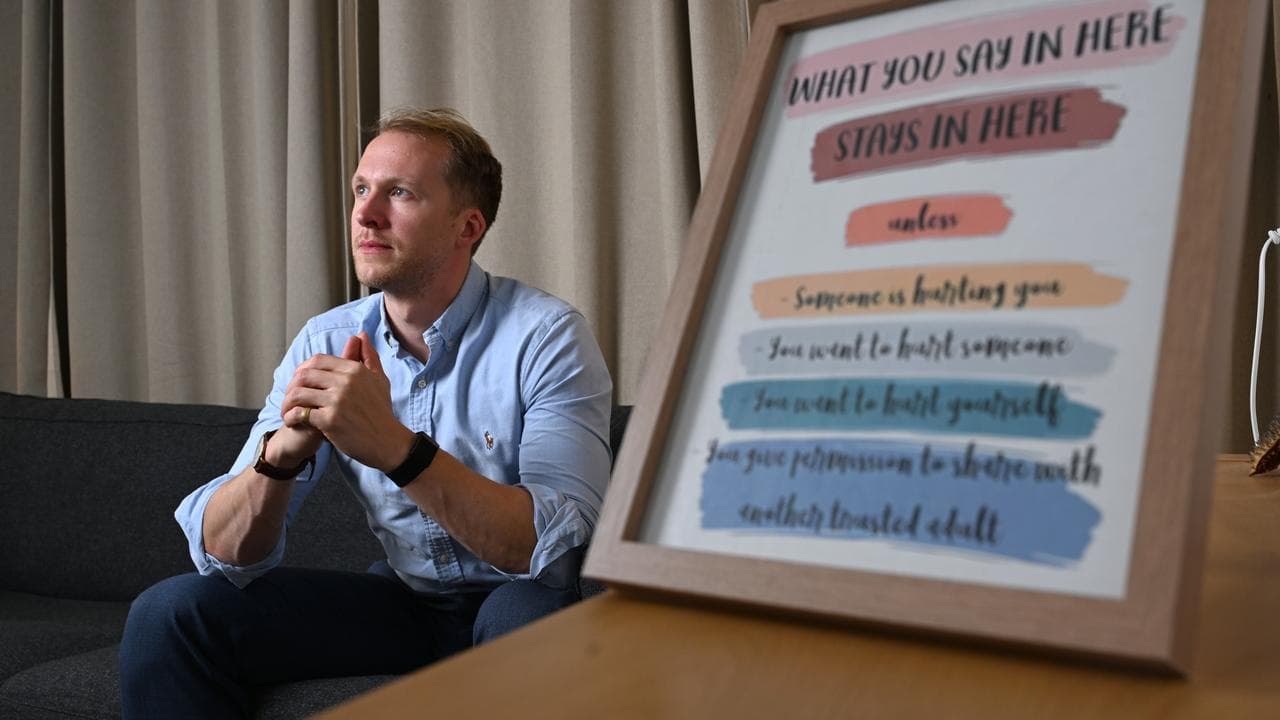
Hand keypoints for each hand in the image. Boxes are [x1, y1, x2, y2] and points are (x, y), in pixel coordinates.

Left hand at [281, 331, 413, 470]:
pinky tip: (293, 423)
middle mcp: (345, 382)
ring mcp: (337, 401)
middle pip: (304, 375)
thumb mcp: (379, 380)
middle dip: (292, 386)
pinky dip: (292, 417)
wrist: (388, 442)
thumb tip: (361, 335)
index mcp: (355, 370)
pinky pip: (301, 413)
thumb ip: (369, 356)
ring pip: (299, 393)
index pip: (318, 360)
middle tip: (290, 398)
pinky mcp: (330, 420)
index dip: (304, 370)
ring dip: (288, 403)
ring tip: (287, 411)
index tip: (301, 383)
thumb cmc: (382, 412)